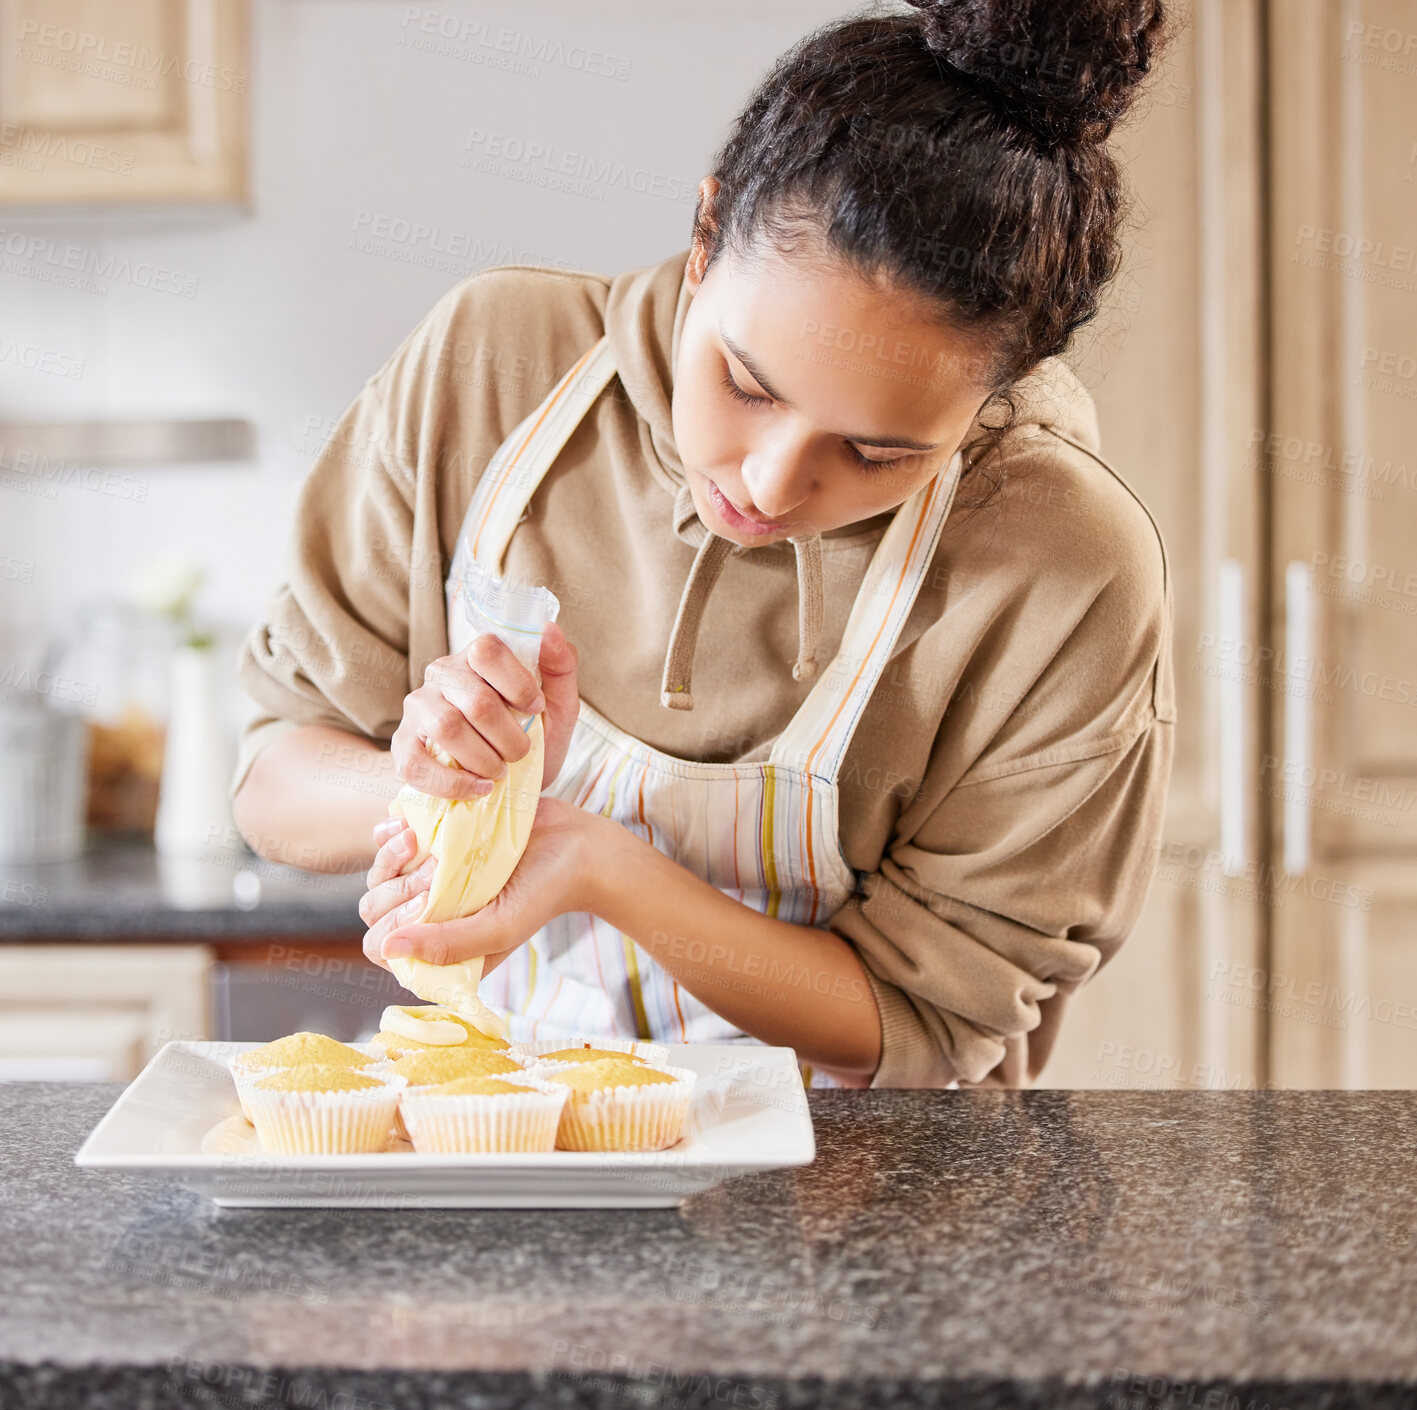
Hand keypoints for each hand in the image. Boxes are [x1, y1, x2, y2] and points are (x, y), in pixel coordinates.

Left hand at [363, 796, 607, 973]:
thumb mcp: (500, 928)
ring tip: (421, 842)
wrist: (574, 843)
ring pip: (377, 874)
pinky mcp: (432, 843)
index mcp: (443, 946)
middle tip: (435, 871)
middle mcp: (430, 914)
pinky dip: (391, 833)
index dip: (393, 925)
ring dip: (392, 858)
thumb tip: (386, 948)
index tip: (427, 903)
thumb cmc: (544, 892)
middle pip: (374, 908)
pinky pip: (388, 842)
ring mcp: (429, 878)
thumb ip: (448, 945)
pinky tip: (410, 827)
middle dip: (396, 889)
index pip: (383, 947)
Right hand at [390, 621, 578, 801]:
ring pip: (448, 728)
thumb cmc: (532, 736)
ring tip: (499, 771)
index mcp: (477, 656)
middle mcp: (443, 673)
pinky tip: (478, 788)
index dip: (518, 685)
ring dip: (484, 760)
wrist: (511, 782)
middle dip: (508, 738)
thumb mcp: (557, 704)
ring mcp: (418, 707)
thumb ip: (560, 666)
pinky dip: (453, 783)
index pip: (488, 651)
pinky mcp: (402, 744)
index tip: (535, 710)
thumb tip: (549, 630)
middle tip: (519, 753)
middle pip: (476, 700)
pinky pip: (416, 764)